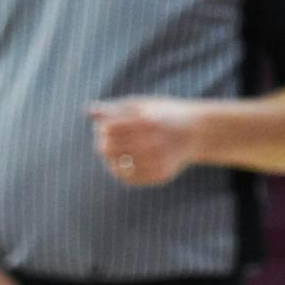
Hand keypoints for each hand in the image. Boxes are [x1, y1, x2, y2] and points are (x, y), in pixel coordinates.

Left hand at [87, 96, 206, 185]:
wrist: (196, 132)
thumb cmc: (163, 114)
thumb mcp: (142, 105)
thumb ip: (115, 109)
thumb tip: (88, 110)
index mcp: (146, 121)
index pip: (108, 128)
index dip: (102, 128)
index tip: (107, 127)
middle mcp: (152, 142)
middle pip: (108, 149)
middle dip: (104, 144)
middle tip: (108, 141)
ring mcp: (156, 161)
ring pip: (117, 167)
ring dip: (112, 159)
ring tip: (118, 151)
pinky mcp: (160, 175)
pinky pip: (130, 178)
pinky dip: (124, 171)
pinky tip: (127, 162)